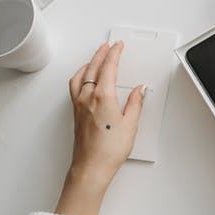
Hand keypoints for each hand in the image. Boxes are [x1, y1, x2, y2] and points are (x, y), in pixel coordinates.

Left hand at [55, 41, 145, 214]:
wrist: (91, 167)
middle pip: (93, 67)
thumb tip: (139, 90)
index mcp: (103, 97)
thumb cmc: (109, 151)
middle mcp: (87, 97)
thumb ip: (135, 103)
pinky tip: (84, 76)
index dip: (115, 53)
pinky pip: (75, 85)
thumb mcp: (130, 125)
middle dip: (102, 53)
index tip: (119, 46)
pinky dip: (80, 74)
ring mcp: (79, 104)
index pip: (109, 67)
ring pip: (81, 74)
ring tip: (96, 56)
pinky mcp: (75, 112)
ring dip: (89, 62)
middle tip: (109, 46)